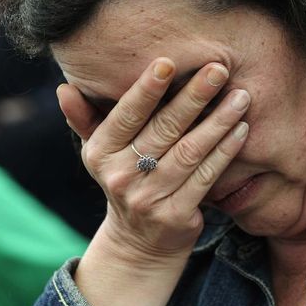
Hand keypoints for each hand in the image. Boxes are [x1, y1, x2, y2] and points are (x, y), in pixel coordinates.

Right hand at [58, 57, 249, 305]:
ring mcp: (149, 198)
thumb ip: (85, 118)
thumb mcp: (100, 152)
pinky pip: (207, 176)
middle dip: (194, 96)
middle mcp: (120, 176)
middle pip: (164, 129)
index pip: (125, 116)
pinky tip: (241, 128)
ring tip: (241, 96)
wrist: (138, 244)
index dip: (146, 89)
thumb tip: (64, 88)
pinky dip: (226, 150)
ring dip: (219, 121)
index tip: (168, 62)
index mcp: (100, 153)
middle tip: (219, 68)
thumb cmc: (125, 179)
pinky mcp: (177, 215)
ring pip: (190, 151)